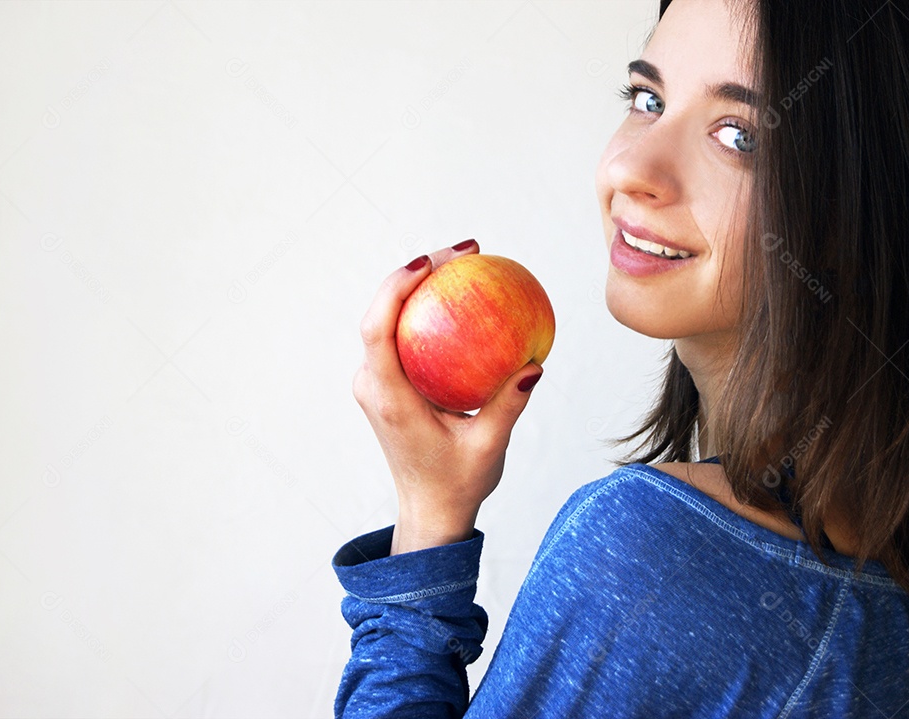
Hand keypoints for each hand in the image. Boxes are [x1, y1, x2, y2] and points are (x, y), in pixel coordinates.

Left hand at [352, 240, 543, 553]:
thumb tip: (534, 365)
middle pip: (383, 311)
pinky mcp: (390, 385)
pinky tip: (469, 300)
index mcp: (388, 398)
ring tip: (466, 262)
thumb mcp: (488, 447)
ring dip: (423, 287)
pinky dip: (433, 313)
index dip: (397, 286)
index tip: (430, 261)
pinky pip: (407, 337)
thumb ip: (508, 406)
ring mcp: (378, 384)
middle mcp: (373, 384)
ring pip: (392, 319)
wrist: (430, 512)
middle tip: (466, 251)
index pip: (378, 328)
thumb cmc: (456, 484)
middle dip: (418, 272)